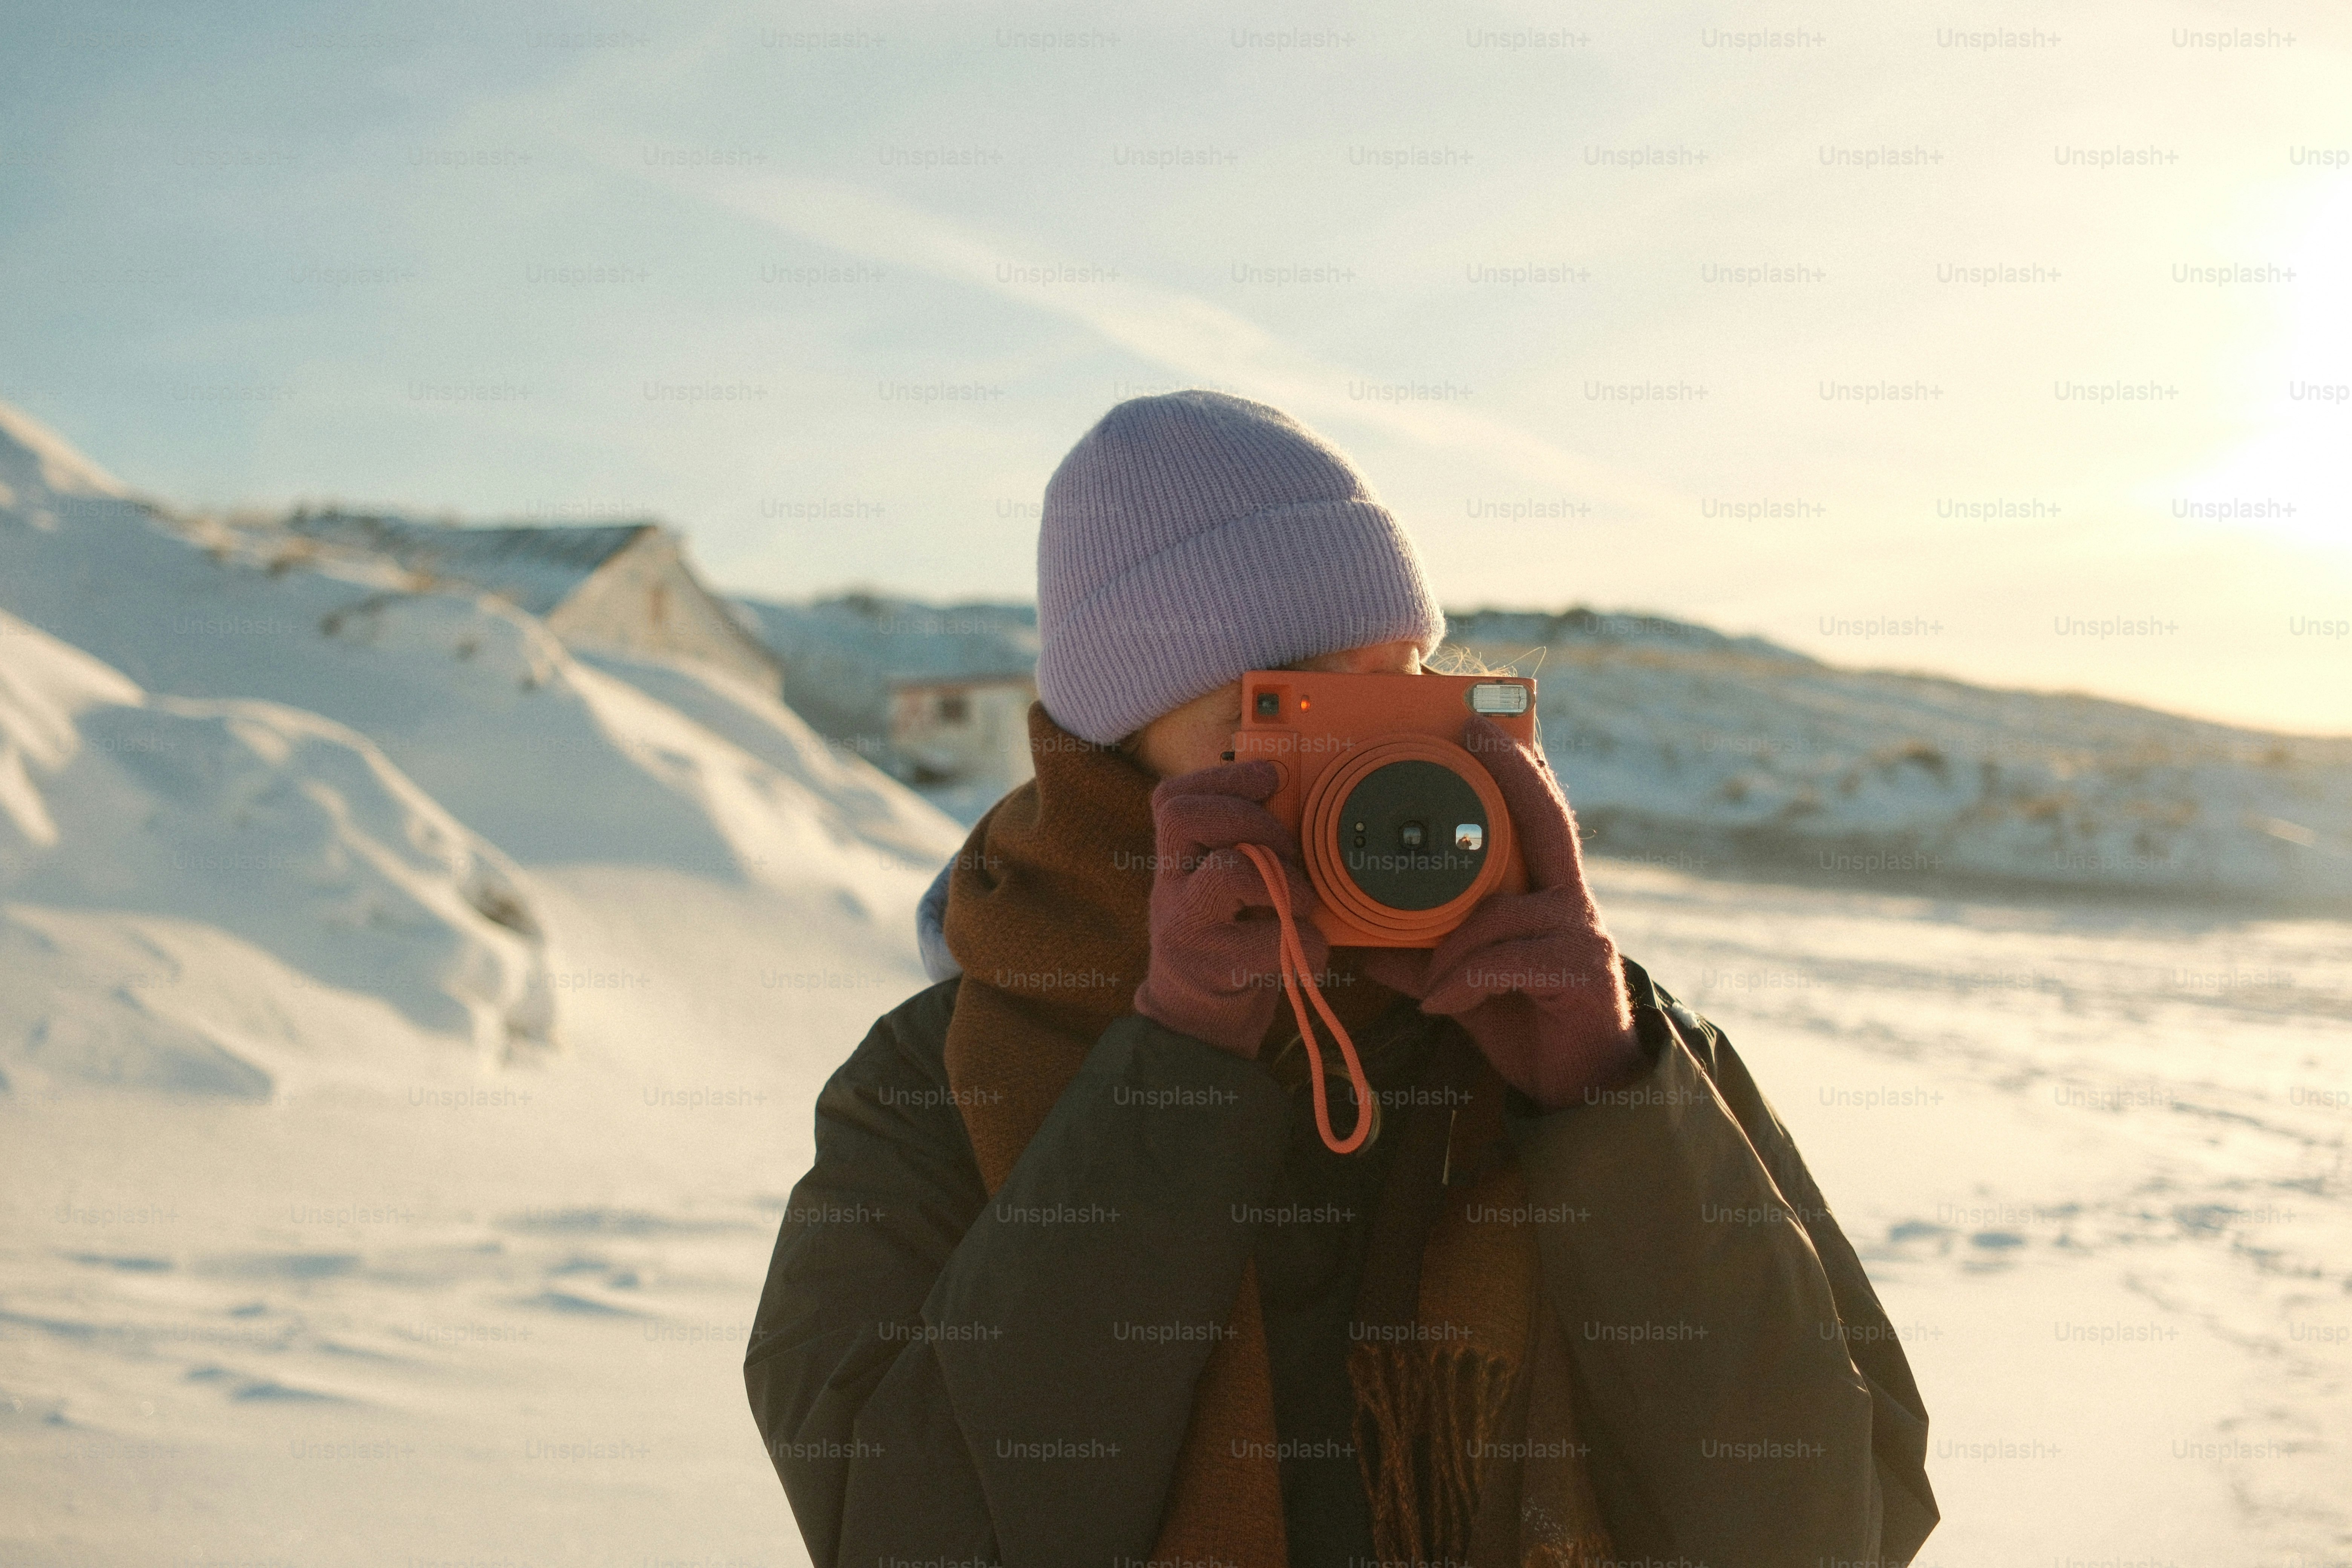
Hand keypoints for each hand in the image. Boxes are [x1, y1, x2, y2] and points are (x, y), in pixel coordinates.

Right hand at [1131, 760, 1328, 1057]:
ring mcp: (1186, 930)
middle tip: (1289, 853)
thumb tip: (1290, 792)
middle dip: (1255, 822)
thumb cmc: (1226, 939)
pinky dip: (1308, 941)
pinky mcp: (1216, 970)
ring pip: (1228, 871)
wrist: (1197, 1022)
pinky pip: (1272, 939)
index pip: (1173, 799)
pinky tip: (1311, 947)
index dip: (1222, 777)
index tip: (1271, 777)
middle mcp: (1168, 890)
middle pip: (1187, 818)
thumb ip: (1241, 844)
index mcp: (1173, 862)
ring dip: (1283, 880)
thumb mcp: (1220, 886)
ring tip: (1299, 903)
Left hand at [1362, 717, 1639, 1106]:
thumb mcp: (1463, 984)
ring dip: (1450, 949)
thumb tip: (1364, 945)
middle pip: (1545, 821)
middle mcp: (1571, 902)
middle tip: (1474, 736)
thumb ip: (1423, 958)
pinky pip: (1501, 961)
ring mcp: (1582, 935)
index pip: (1535, 819)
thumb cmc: (1525, 1023)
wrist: (1579, 1091)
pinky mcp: (1583, 973)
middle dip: (1512, 773)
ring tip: (1429, 986)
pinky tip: (1443, 1006)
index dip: (1518, 771)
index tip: (1488, 727)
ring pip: (1497, 913)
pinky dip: (1461, 982)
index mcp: (1546, 894)